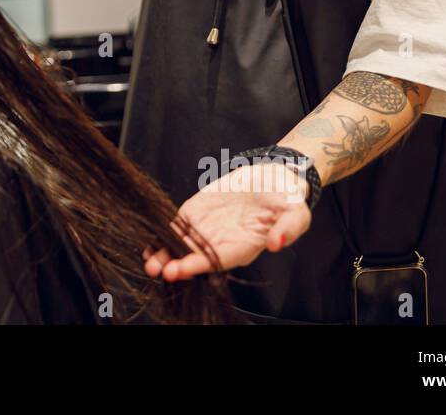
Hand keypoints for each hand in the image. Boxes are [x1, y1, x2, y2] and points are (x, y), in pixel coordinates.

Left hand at [141, 163, 312, 281]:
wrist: (273, 176)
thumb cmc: (286, 198)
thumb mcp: (296, 211)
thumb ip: (289, 228)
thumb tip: (277, 243)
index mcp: (244, 246)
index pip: (218, 260)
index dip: (200, 265)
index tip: (182, 268)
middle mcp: (222, 242)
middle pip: (195, 258)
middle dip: (176, 265)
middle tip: (159, 269)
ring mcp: (207, 229)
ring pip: (182, 246)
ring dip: (165, 255)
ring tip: (149, 261)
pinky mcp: (196, 214)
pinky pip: (176, 228)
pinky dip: (162, 236)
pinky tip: (148, 245)